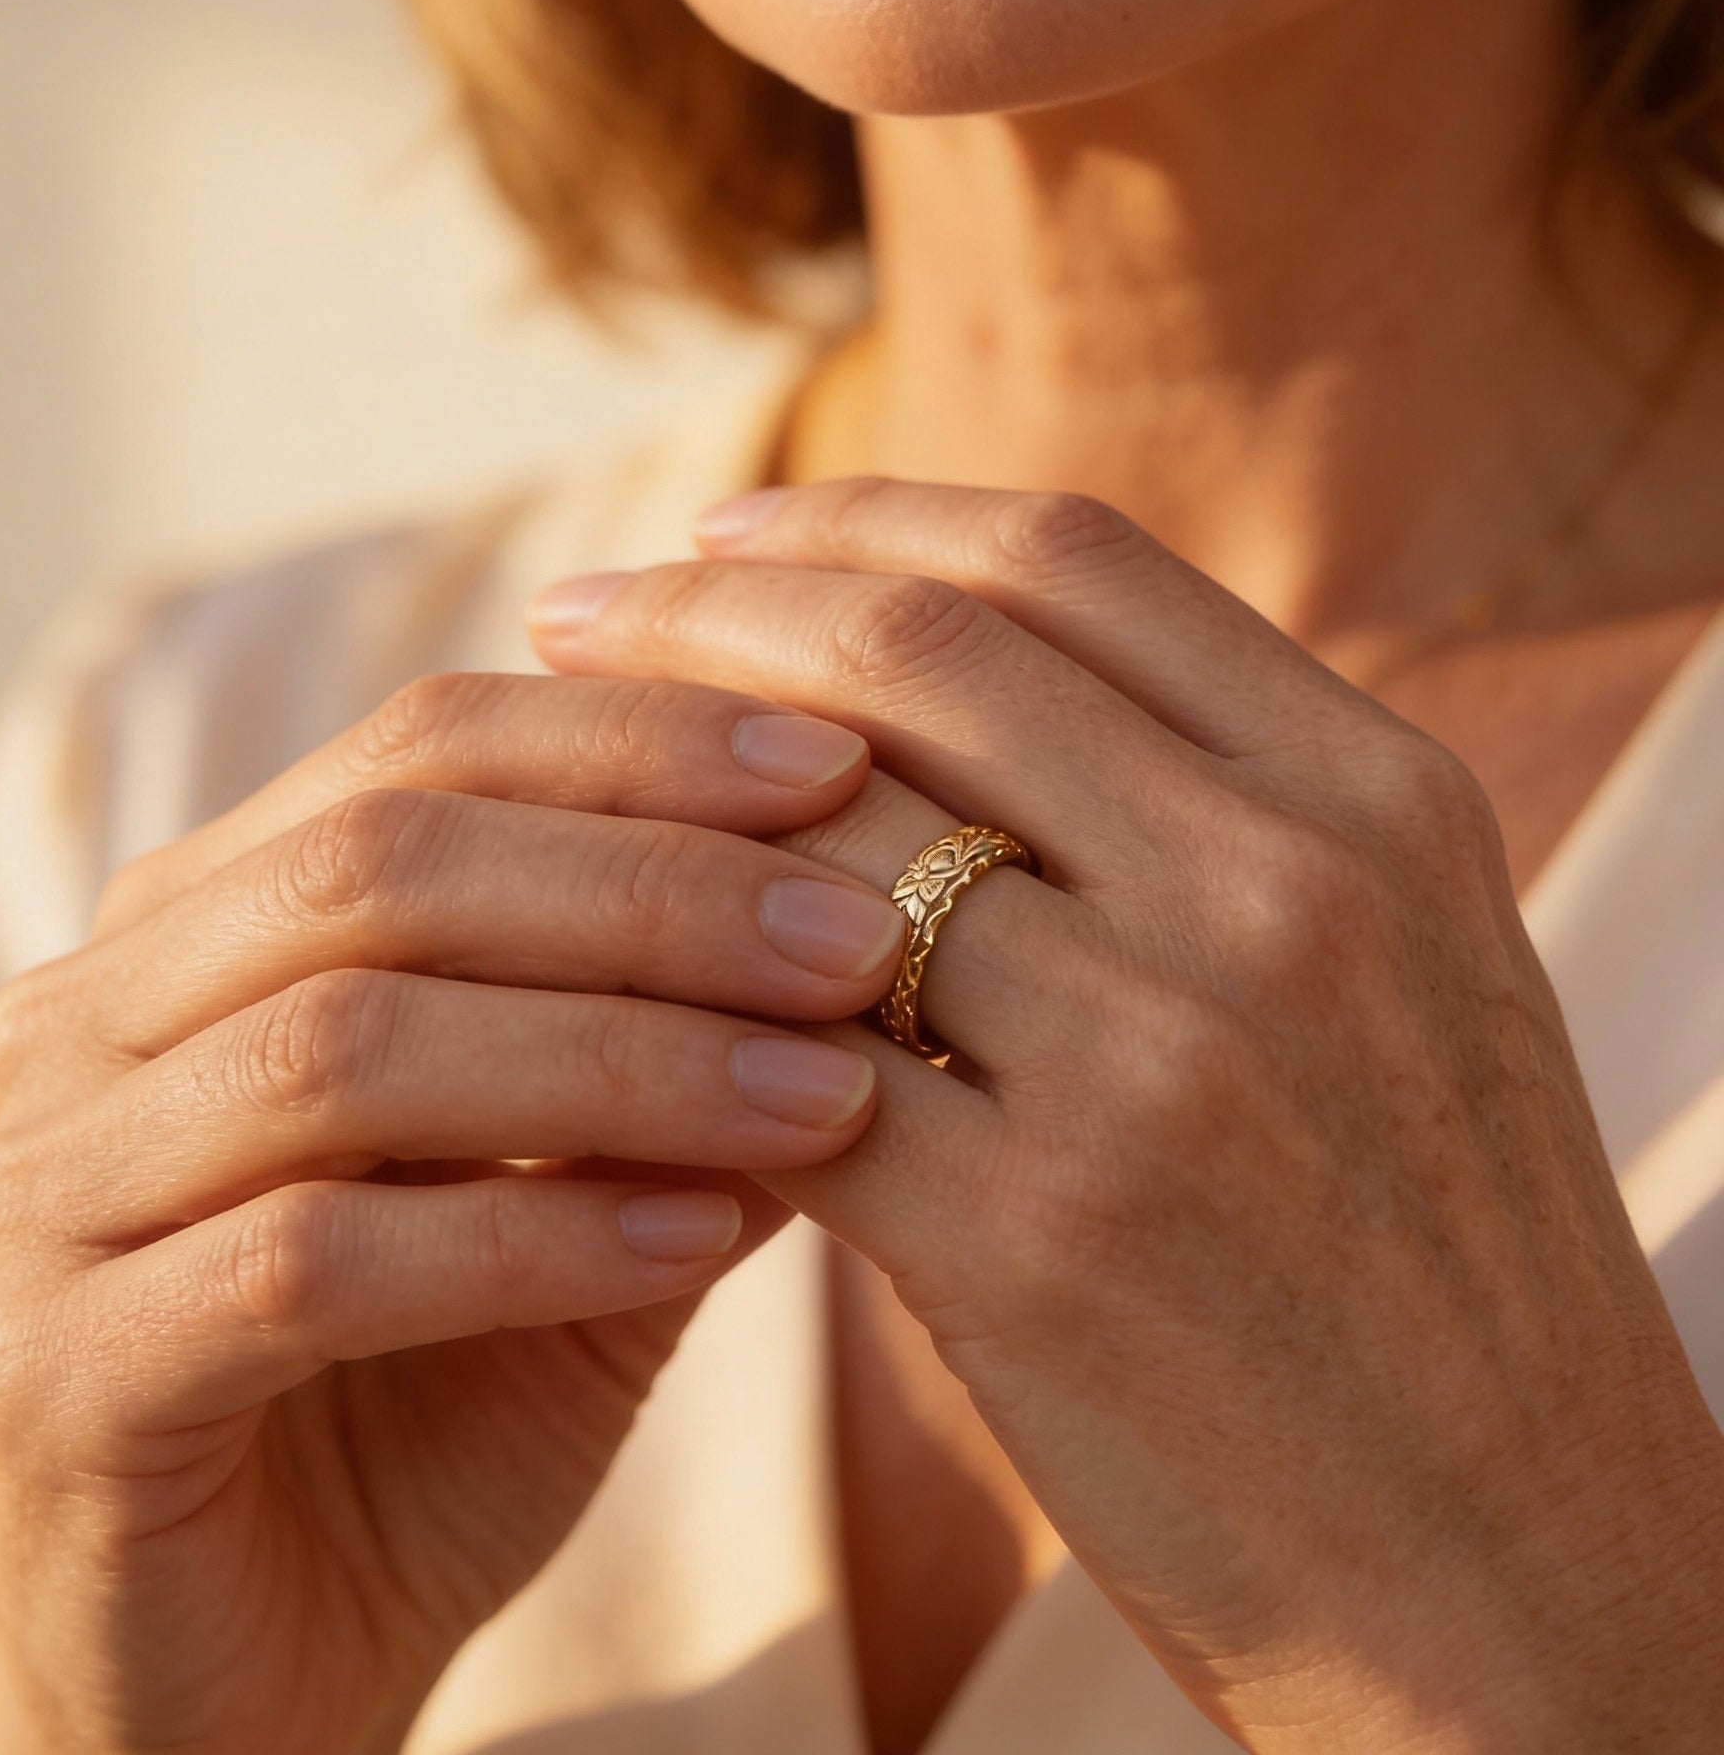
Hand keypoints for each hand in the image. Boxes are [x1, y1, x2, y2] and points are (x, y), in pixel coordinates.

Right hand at [0, 674, 900, 1754]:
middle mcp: (96, 1016)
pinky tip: (702, 1239)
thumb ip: (682, 1050)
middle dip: (650, 886)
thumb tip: (872, 913)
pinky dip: (529, 1240)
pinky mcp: (63, 1376)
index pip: (420, 745)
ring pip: (348, 1045)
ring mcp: (48, 1188)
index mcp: (202, 915)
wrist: (259, 1669)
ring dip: (621, 1057)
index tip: (844, 768)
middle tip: (858, 939)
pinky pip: (310, 1262)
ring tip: (831, 1095)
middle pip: (381, 863)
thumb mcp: (580, 1184)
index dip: (636, 740)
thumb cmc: (435, 1389)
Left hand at [532, 479, 1723, 1753]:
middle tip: (578, 613)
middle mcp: (1286, 892)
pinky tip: (611, 1002)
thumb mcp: (1408, 962)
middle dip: (709, 609)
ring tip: (566, 794)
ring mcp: (1165, 1064)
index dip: (860, 516)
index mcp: (1377, 795)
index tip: (723, 531)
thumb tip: (957, 664)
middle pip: (922, 651)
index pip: (1065, 557)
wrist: (1522, 1573)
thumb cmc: (1435, 1257)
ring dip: (663, 803)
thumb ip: (1220, 800)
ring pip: (824, 840)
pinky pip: (787, 1066)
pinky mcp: (1040, 1248)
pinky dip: (679, 1014)